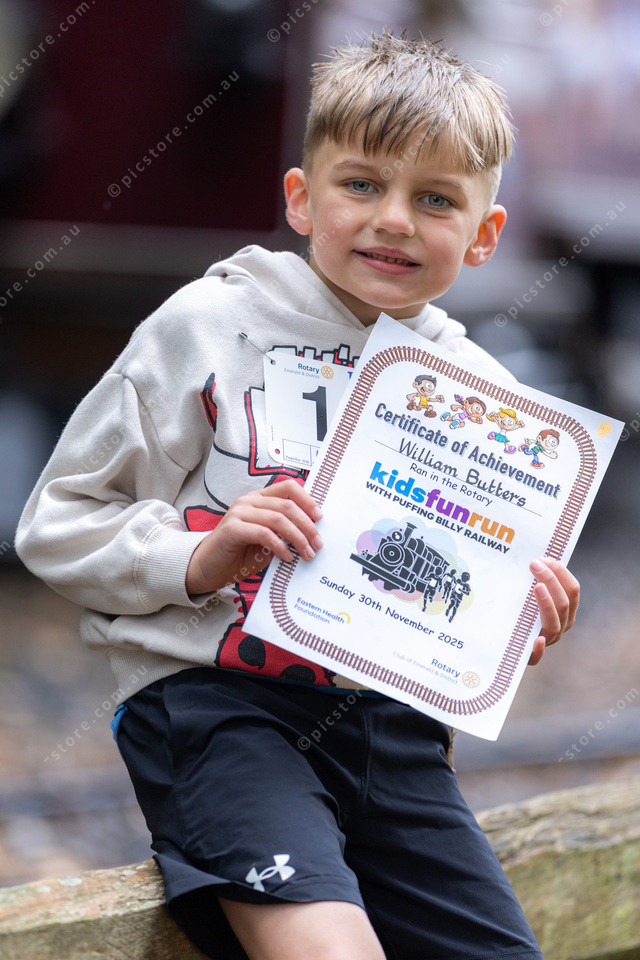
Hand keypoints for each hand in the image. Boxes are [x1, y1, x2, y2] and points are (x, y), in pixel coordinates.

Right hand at [185, 479, 322, 594]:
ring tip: (307, 553)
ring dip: (298, 538)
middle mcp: (249, 501)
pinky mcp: (232, 528)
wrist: (207, 568)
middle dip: (308, 525)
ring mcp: (239, 513)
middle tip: (318, 544)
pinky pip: (264, 533)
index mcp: (258, 499)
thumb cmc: (238, 554)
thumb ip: (284, 532)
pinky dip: (280, 546)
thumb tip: (311, 534)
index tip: (320, 517)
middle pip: (287, 505)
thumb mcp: (267, 541)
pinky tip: (287, 557)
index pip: (288, 487)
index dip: (307, 500)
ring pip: (278, 518)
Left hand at [527, 557, 579, 664]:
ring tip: (537, 587)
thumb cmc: (519, 609)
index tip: (543, 558)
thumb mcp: (529, 594)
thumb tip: (531, 558)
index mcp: (566, 610)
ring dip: (547, 604)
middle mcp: (561, 625)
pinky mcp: (531, 656)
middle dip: (551, 581)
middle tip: (534, 565)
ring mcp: (547, 640)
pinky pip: (537, 656)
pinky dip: (538, 649)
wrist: (504, 641)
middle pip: (564, 603)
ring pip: (553, 624)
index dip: (560, 572)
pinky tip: (536, 639)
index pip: (572, 589)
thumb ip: (534, 580)